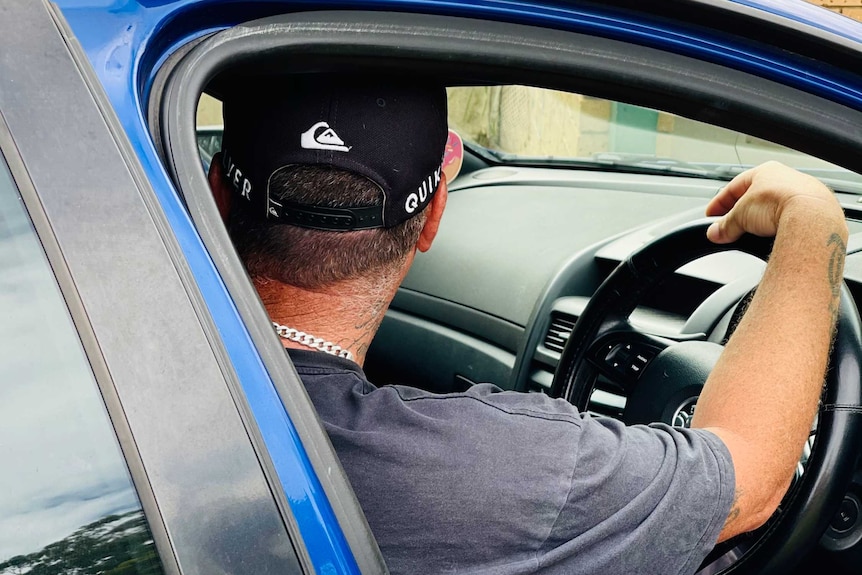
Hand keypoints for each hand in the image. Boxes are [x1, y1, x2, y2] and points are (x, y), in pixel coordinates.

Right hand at [706, 161, 842, 243]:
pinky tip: (772, 237)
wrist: (811, 216)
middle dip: (739, 214)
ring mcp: (803, 193)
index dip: (719, 203)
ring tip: (751, 236)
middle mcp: (786, 178)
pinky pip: (790, 218)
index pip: (734, 187)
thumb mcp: (740, 216)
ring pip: (774, 208)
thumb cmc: (781, 202)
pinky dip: (778, 227)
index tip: (711, 218)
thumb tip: (715, 232)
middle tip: (728, 229)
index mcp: (765, 170)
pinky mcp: (815, 211)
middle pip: (754, 198)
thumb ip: (725, 225)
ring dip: (760, 221)